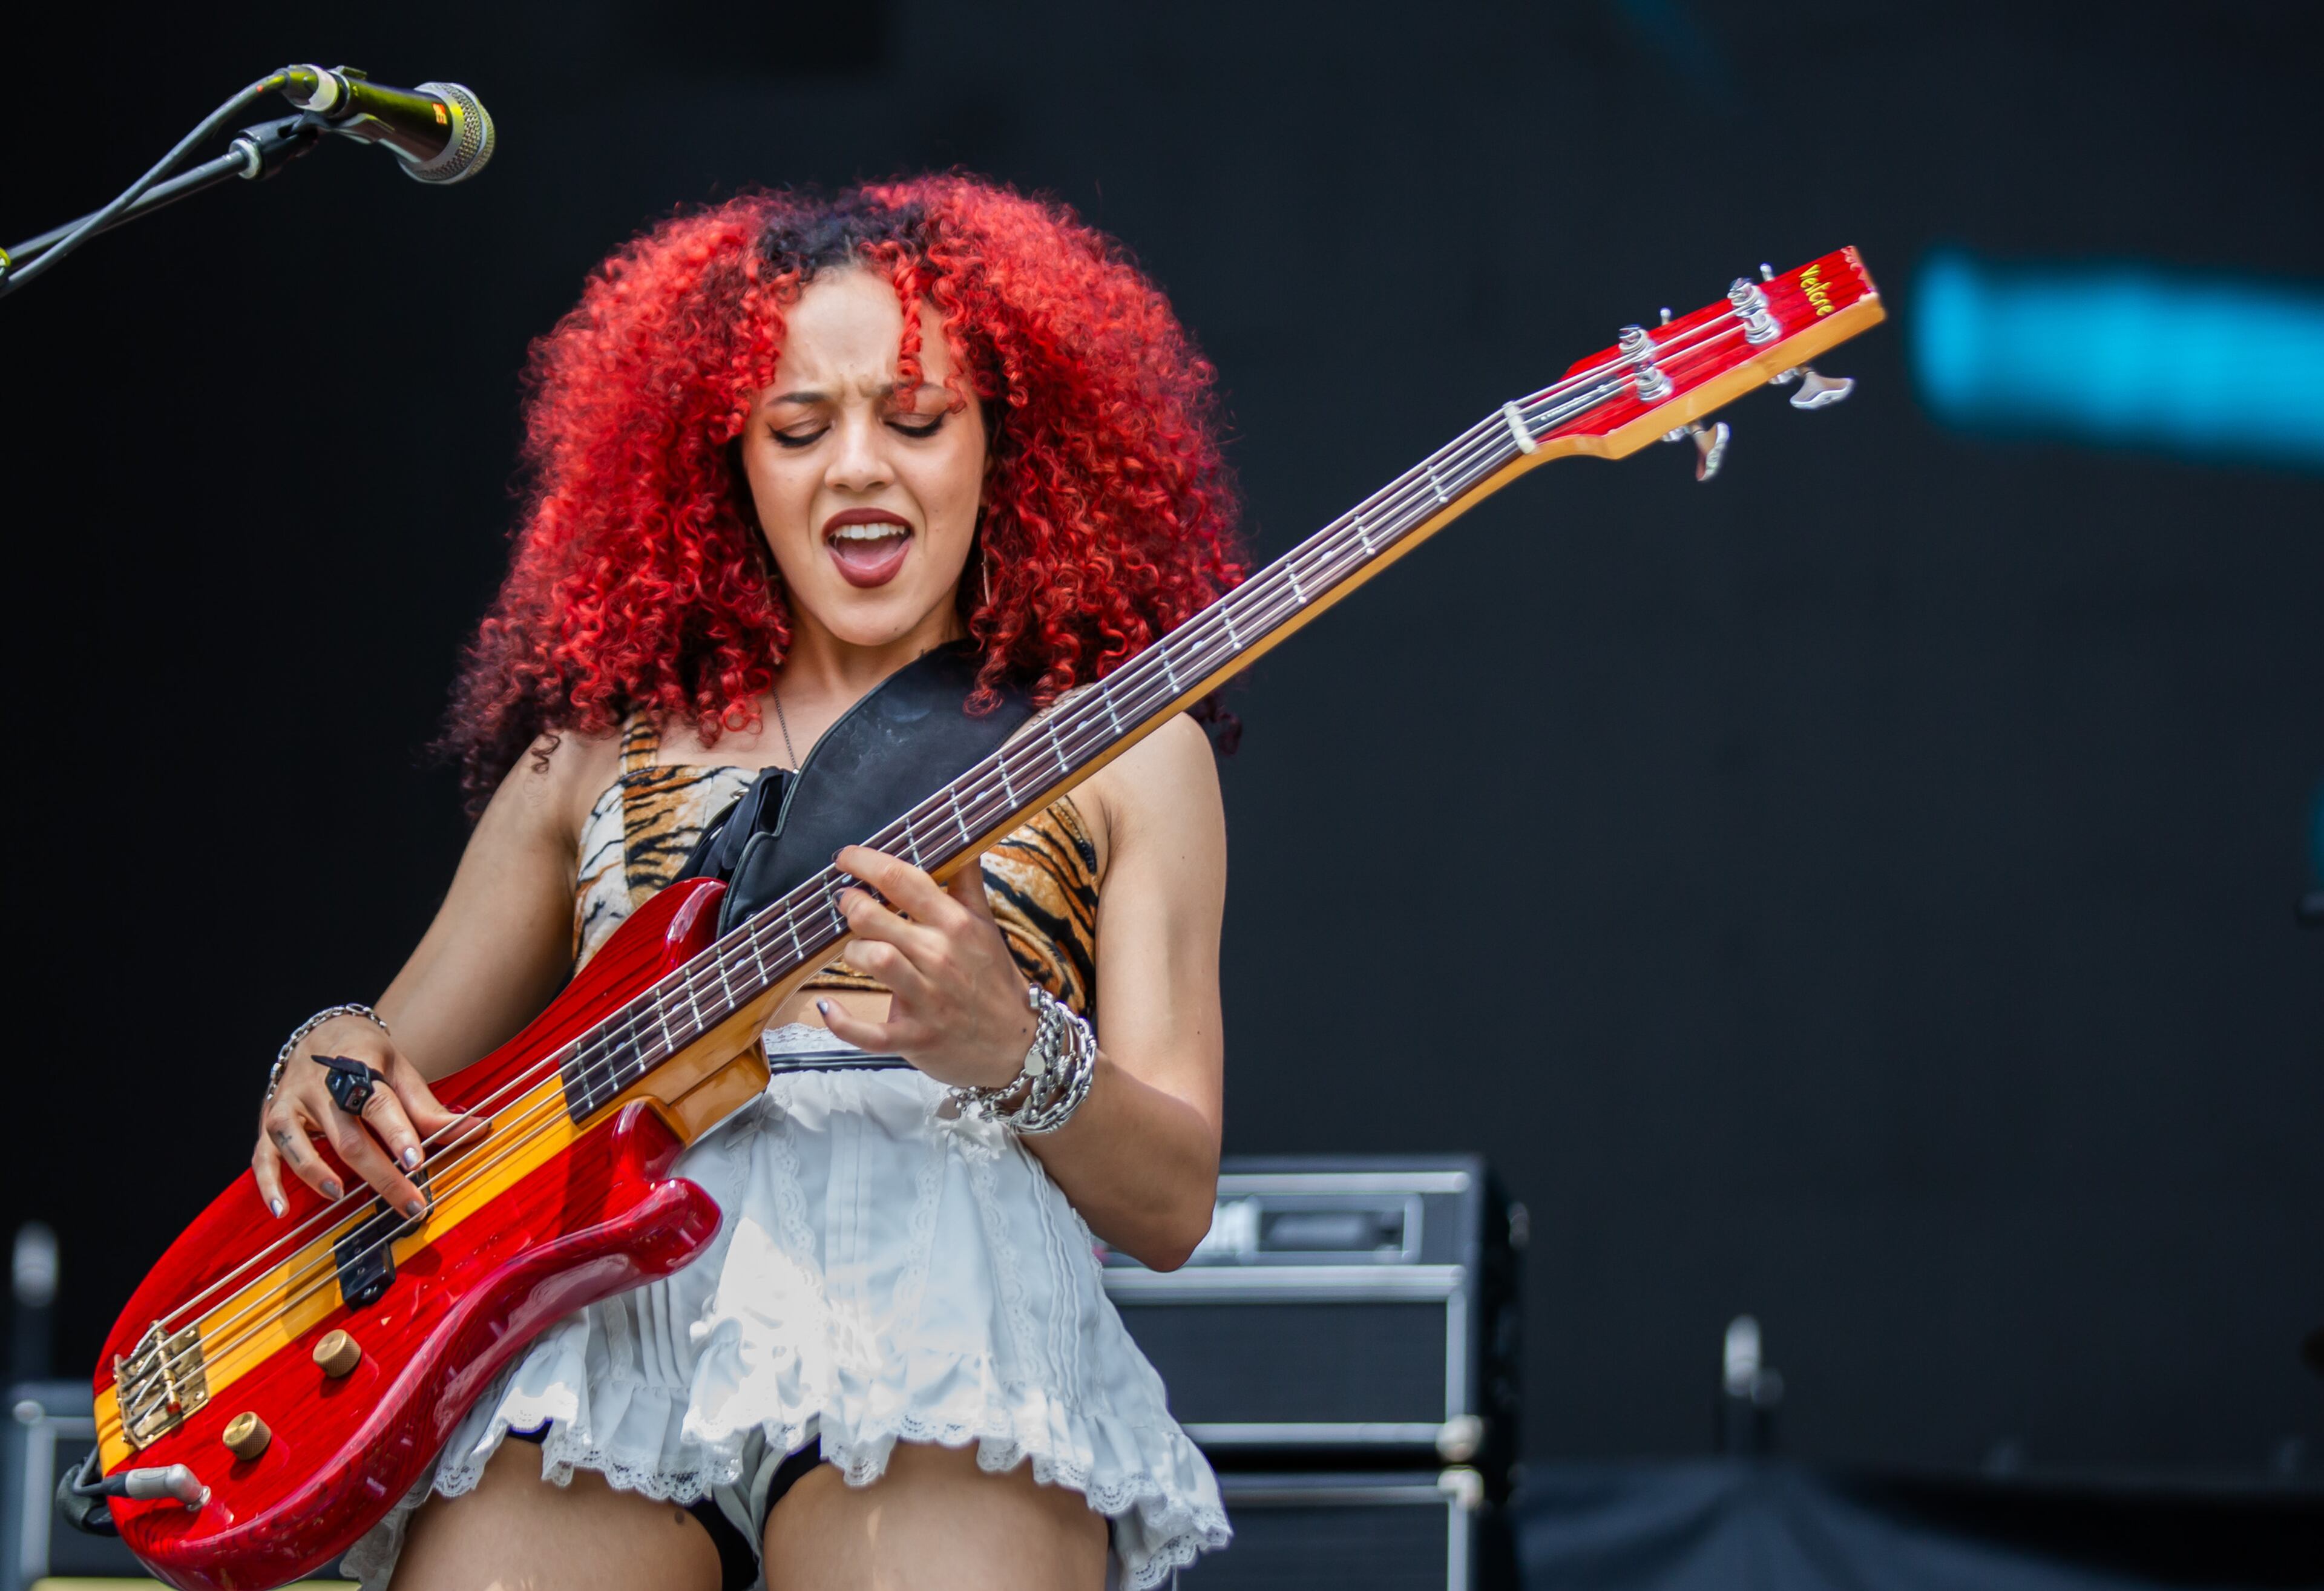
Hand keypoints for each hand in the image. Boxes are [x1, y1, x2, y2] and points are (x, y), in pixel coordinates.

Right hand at [252, 1015, 484, 1219]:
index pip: (380, 1103)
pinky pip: (263, 1155)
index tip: (415, 1161)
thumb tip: (477, 1129)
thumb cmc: (367, 1059)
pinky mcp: (270, 1121)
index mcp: (358, 1068)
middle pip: (347, 1136)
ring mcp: (290, 1104)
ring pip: (297, 1142)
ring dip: (315, 1172)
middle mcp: (319, 1086)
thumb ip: (428, 1107)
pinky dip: (268, 1184)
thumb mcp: (401, 1072)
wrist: (322, 1034)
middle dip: (380, 1175)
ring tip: (338, 1196)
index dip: (397, 1133)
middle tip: (408, 1204)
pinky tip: (280, 1210)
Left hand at [821, 845, 1039, 1090]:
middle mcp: (939, 955)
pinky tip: (828, 1008)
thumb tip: (959, 842)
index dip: (864, 862)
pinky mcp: (915, 1036)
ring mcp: (927, 998)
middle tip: (846, 904)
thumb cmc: (994, 980)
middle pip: (874, 917)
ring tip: (853, 951)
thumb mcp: (986, 926)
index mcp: (955, 924)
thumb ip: (966, 883)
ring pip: (871, 959)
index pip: (903, 879)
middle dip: (850, 904)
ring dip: (850, 952)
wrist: (1018, 1042)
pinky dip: (842, 1022)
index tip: (845, 857)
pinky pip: (869, 1032)